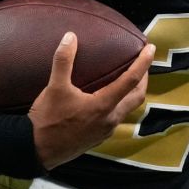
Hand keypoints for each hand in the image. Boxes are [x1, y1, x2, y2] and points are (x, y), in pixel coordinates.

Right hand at [30, 32, 152, 169]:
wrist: (37, 151)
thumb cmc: (48, 120)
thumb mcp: (54, 88)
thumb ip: (63, 61)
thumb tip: (70, 37)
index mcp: (104, 105)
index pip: (131, 80)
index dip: (143, 62)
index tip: (151, 48)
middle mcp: (110, 119)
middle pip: (137, 96)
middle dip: (144, 78)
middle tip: (142, 63)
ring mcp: (105, 131)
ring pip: (128, 108)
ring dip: (132, 92)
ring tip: (128, 77)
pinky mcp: (98, 138)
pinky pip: (117, 117)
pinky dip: (121, 103)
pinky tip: (109, 97)